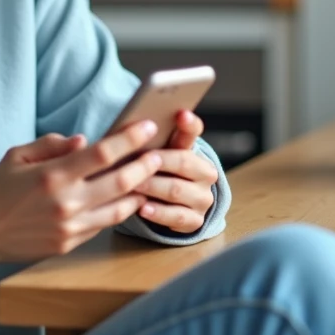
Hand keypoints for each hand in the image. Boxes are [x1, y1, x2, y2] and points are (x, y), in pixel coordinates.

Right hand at [0, 122, 163, 271]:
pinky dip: (119, 210)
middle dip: (145, 164)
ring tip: (149, 177)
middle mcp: (65, 202)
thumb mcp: (17, 155)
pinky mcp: (70, 243)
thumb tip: (84, 141)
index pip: (102, 153)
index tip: (146, 126)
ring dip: (139, 191)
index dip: (129, 138)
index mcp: (52, 175)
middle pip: (121, 181)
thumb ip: (52, 145)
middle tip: (158, 153)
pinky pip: (104, 224)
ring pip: (120, 208)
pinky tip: (127, 199)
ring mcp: (70, 226)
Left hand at [133, 110, 217, 233]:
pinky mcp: (196, 221)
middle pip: (183, 162)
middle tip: (137, 161)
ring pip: (176, 190)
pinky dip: (158, 212)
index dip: (189, 123)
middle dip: (158, 161)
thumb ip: (149, 141)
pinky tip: (142, 207)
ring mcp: (203, 198)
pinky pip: (176, 216)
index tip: (180, 113)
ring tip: (133, 185)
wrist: (173, 206)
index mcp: (195, 149)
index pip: (194, 132)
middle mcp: (205, 173)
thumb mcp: (155, 155)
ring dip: (153, 187)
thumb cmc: (157, 173)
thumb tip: (129, 127)